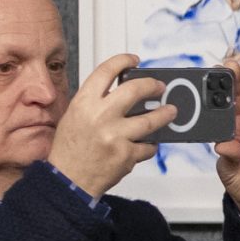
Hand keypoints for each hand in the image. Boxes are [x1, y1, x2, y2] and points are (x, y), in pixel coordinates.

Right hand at [51, 55, 175, 199]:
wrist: (68, 180)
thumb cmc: (70, 150)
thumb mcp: (75, 117)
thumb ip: (96, 103)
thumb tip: (123, 91)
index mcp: (84, 103)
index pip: (105, 72)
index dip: (122, 61)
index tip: (134, 60)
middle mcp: (100, 116)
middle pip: (135, 90)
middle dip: (152, 85)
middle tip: (160, 86)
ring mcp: (115, 136)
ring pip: (151, 120)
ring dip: (165, 114)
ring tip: (171, 111)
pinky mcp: (127, 154)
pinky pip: (148, 146)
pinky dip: (150, 145)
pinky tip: (147, 143)